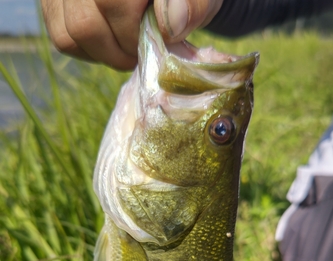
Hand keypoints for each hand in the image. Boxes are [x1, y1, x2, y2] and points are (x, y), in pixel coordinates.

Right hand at [41, 0, 223, 70]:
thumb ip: (191, 5)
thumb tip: (170, 24)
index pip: (111, 3)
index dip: (132, 33)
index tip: (156, 41)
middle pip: (85, 25)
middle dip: (119, 49)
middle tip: (142, 49)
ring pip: (69, 35)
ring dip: (103, 54)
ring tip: (127, 44)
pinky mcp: (53, 1)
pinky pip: (61, 36)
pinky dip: (87, 50)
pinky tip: (110, 40)